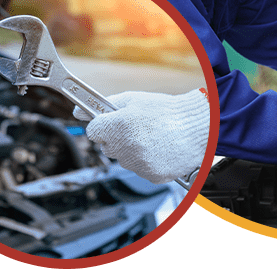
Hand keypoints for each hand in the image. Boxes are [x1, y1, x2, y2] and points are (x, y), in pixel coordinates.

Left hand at [76, 89, 209, 183]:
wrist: (199, 126)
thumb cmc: (169, 111)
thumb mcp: (134, 100)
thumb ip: (104, 105)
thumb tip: (78, 111)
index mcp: (118, 125)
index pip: (93, 131)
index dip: (104, 125)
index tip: (113, 122)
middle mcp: (125, 147)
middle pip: (107, 146)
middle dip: (118, 138)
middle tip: (139, 128)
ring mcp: (138, 164)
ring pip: (124, 159)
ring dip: (133, 150)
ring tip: (154, 137)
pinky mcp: (151, 176)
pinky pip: (140, 169)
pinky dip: (148, 162)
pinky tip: (160, 149)